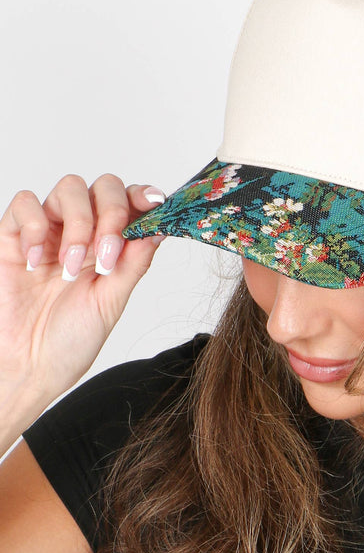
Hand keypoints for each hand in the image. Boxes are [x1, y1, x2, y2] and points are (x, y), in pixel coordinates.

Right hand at [0, 172, 166, 404]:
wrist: (30, 366)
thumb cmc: (70, 339)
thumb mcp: (111, 302)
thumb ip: (134, 262)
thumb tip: (161, 226)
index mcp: (112, 246)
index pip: (131, 203)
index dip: (143, 196)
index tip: (155, 204)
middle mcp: (83, 232)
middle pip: (103, 186)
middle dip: (112, 213)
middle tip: (107, 254)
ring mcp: (49, 231)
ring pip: (68, 188)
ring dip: (78, 224)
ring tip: (71, 268)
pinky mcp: (13, 236)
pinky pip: (25, 203)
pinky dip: (35, 226)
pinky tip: (37, 261)